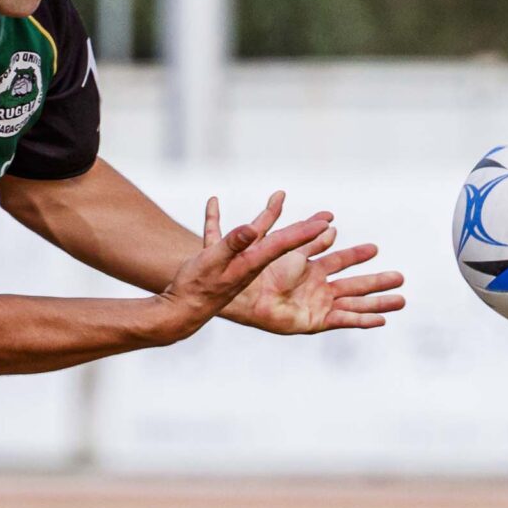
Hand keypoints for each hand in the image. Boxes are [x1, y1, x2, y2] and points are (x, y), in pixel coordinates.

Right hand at [150, 194, 332, 341]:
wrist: (182, 310)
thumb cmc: (197, 287)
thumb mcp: (212, 262)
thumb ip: (232, 244)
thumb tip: (251, 228)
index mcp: (251, 262)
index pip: (283, 244)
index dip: (304, 233)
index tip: (324, 224)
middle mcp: (249, 261)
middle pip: (280, 240)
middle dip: (302, 228)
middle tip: (325, 218)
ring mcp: (236, 261)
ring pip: (255, 233)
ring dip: (267, 214)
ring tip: (279, 197)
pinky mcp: (219, 260)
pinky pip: (221, 235)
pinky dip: (216, 219)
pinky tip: (213, 203)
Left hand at [226, 223, 406, 333]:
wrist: (243, 292)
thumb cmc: (257, 270)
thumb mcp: (287, 247)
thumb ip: (308, 238)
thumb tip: (330, 224)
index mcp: (310, 269)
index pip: (339, 260)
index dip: (357, 255)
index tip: (376, 248)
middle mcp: (317, 288)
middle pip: (355, 285)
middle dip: (377, 282)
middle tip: (400, 278)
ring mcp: (317, 305)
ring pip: (355, 303)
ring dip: (378, 303)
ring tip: (401, 301)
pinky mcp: (314, 321)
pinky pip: (343, 320)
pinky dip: (362, 320)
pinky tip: (381, 320)